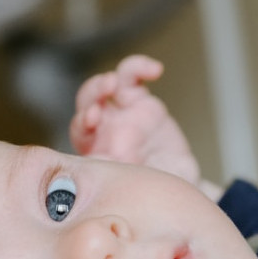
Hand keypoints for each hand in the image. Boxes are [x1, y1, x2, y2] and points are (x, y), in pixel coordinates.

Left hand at [70, 55, 204, 190]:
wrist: (177, 185)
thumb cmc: (148, 191)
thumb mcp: (134, 187)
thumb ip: (117, 176)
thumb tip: (102, 171)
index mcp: (95, 150)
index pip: (81, 131)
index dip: (83, 122)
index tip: (92, 118)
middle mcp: (104, 128)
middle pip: (87, 101)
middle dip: (92, 95)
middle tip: (104, 96)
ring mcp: (122, 112)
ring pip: (106, 85)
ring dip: (106, 81)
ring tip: (114, 83)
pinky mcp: (141, 101)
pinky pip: (133, 77)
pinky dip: (140, 67)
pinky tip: (155, 70)